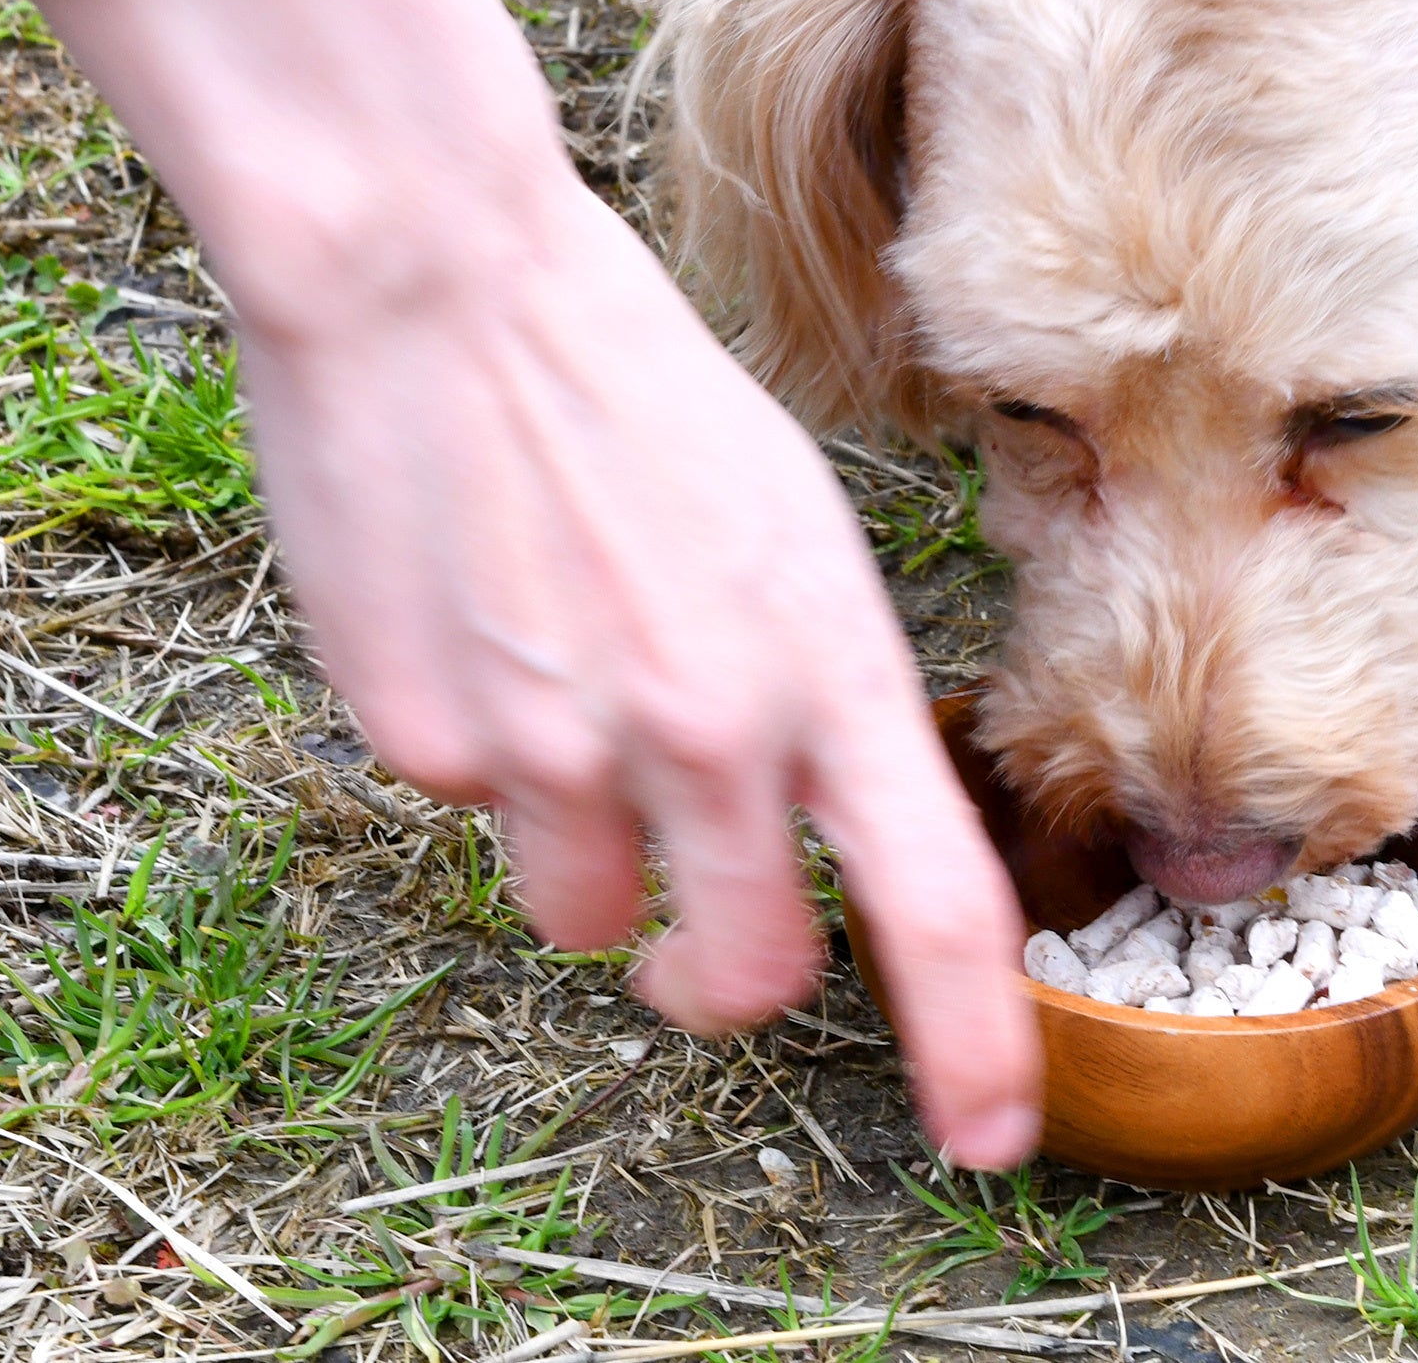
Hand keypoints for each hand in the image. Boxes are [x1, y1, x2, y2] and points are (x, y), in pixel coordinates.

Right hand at [24, 0, 1041, 1164]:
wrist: (434, 280)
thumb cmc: (621, 375)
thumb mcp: (781, 519)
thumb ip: (809, 679)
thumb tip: (803, 803)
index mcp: (825, 662)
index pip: (934, 907)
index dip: (972, 1051)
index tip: (990, 1138)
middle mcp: (706, 729)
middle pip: (747, 974)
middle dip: (722, 978)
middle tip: (696, 943)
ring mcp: (558, 749)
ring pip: (585, 915)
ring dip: (582, 852)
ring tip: (548, 685)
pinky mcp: (426, 742)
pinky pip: (467, 810)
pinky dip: (473, 750)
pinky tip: (464, 617)